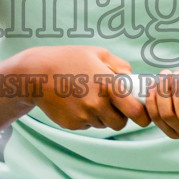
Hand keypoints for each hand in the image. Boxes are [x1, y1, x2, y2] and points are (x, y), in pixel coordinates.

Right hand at [16, 46, 150, 131]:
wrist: (36, 74)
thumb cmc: (69, 59)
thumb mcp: (97, 53)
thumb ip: (120, 66)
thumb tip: (133, 79)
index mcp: (109, 86)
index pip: (136, 112)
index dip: (143, 115)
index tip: (142, 114)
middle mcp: (97, 105)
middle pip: (120, 123)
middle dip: (120, 115)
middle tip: (112, 103)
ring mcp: (84, 117)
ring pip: (103, 124)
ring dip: (102, 116)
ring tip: (88, 97)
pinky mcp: (72, 125)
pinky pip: (87, 125)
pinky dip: (86, 117)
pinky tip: (75, 102)